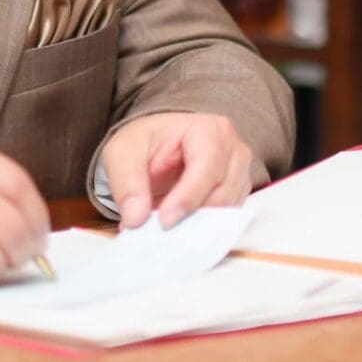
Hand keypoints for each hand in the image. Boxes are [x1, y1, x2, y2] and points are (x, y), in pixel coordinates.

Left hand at [100, 111, 258, 229]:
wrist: (156, 147)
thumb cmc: (145, 142)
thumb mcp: (123, 153)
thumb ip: (127, 183)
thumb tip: (136, 218)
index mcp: (208, 130)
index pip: (207, 167)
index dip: (187, 197)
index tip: (164, 221)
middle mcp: (233, 151)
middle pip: (222, 193)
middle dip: (192, 216)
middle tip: (160, 232)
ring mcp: (239, 175)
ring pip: (228, 212)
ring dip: (198, 226)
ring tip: (166, 231)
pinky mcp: (236, 196)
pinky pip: (227, 221)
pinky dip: (203, 230)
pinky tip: (179, 231)